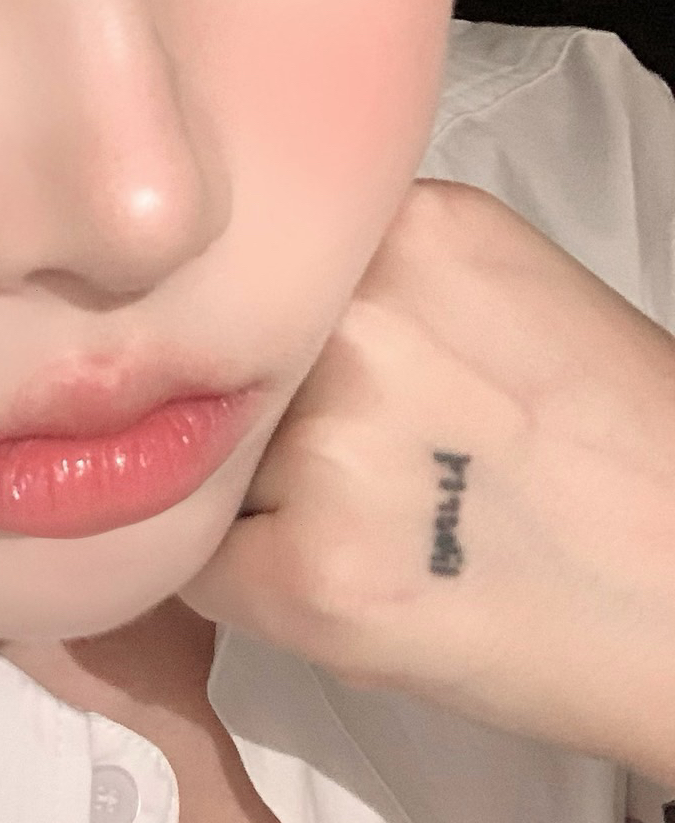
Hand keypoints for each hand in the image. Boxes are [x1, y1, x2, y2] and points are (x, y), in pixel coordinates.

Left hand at [180, 179, 674, 781]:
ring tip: (378, 532)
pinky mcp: (309, 573)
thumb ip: (380, 289)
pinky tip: (349, 588)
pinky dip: (249, 590)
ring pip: (208, 466)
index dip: (275, 344)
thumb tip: (238, 315)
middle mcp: (363, 322)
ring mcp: (331, 447)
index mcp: (417, 232)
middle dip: (267, 424)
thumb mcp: (508, 304)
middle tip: (370, 474)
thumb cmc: (624, 461)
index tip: (319, 384)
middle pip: (226, 368)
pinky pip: (198, 572)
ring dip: (257, 505)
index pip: (256, 277)